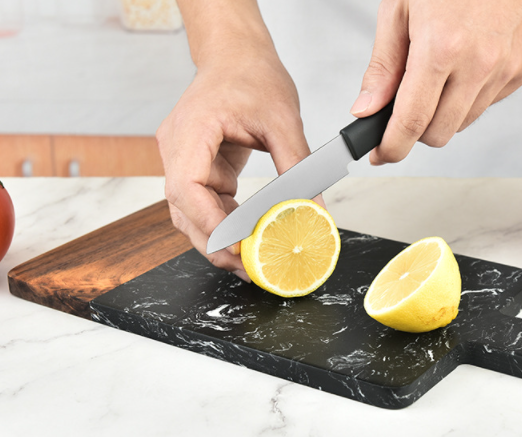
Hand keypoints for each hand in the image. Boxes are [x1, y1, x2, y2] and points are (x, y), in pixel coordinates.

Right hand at [157, 2, 310, 279]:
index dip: (209, 223)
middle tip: (250, 268)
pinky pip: (204, 201)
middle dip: (214, 243)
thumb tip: (313, 211)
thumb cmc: (252, 74)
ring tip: (252, 258)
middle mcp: (177, 148)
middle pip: (183, 210)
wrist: (236, 54)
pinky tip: (248, 233)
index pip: (186, 188)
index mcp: (191, 131)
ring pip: (191, 212)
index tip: (237, 248)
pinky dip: (224, 221)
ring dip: (218, 237)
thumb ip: (298, 168)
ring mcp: (183, 158)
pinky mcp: (197, 165)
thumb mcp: (283, 120)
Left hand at [351, 0, 521, 163]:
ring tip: (440, 73)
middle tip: (405, 108)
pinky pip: (489, 103)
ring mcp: (509, 66)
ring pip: (464, 122)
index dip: (392, 147)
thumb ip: (382, 67)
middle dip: (416, 130)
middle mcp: (481, 61)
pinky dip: (471, 95)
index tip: (382, 154)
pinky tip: (466, 65)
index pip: (412, 122)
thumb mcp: (398, 10)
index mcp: (442, 47)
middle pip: (439, 133)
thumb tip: (367, 110)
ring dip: (444, 112)